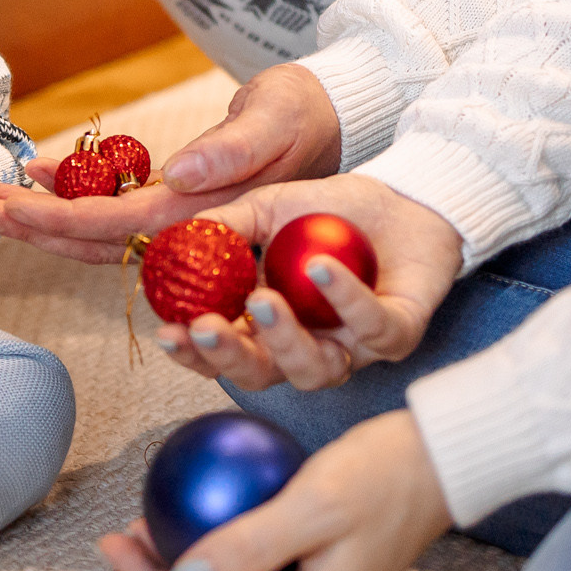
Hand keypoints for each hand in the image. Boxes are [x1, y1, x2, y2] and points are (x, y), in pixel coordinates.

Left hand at [0, 64, 344, 264]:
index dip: (65, 222)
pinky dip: (77, 195)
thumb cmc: (309, 111)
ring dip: (46, 218)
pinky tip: (41, 174)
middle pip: (103, 243)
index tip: (15, 206)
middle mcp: (197, 231)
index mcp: (216, 215)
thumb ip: (235, 148)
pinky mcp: (185, 207)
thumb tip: (185, 171)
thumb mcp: (278, 118)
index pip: (126, 229)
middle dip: (36, 227)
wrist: (338, 115)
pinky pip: (122, 213)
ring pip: (106, 235)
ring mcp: (189, 224)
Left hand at [98, 410, 451, 570]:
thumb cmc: (386, 475)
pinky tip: (185, 507)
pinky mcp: (311, 557)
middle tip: (116, 544)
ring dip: (180, 568)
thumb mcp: (312, 506)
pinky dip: (211, 543)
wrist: (443, 451)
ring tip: (140, 528)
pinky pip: (248, 563)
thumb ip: (246, 548)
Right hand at [154, 174, 463, 391]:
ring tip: (263, 298)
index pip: (222, 352)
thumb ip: (226, 224)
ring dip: (283, 340)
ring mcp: (352, 345)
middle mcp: (306, 345)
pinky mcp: (398, 333)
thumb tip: (174, 237)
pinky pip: (373, 330)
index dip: (193, 352)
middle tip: (206, 328)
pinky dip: (346, 300)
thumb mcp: (270, 207)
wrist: (403, 196)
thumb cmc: (332, 212)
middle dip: (229, 357)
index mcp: (268, 324)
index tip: (167, 331)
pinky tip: (322, 269)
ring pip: (314, 371)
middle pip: (261, 374)